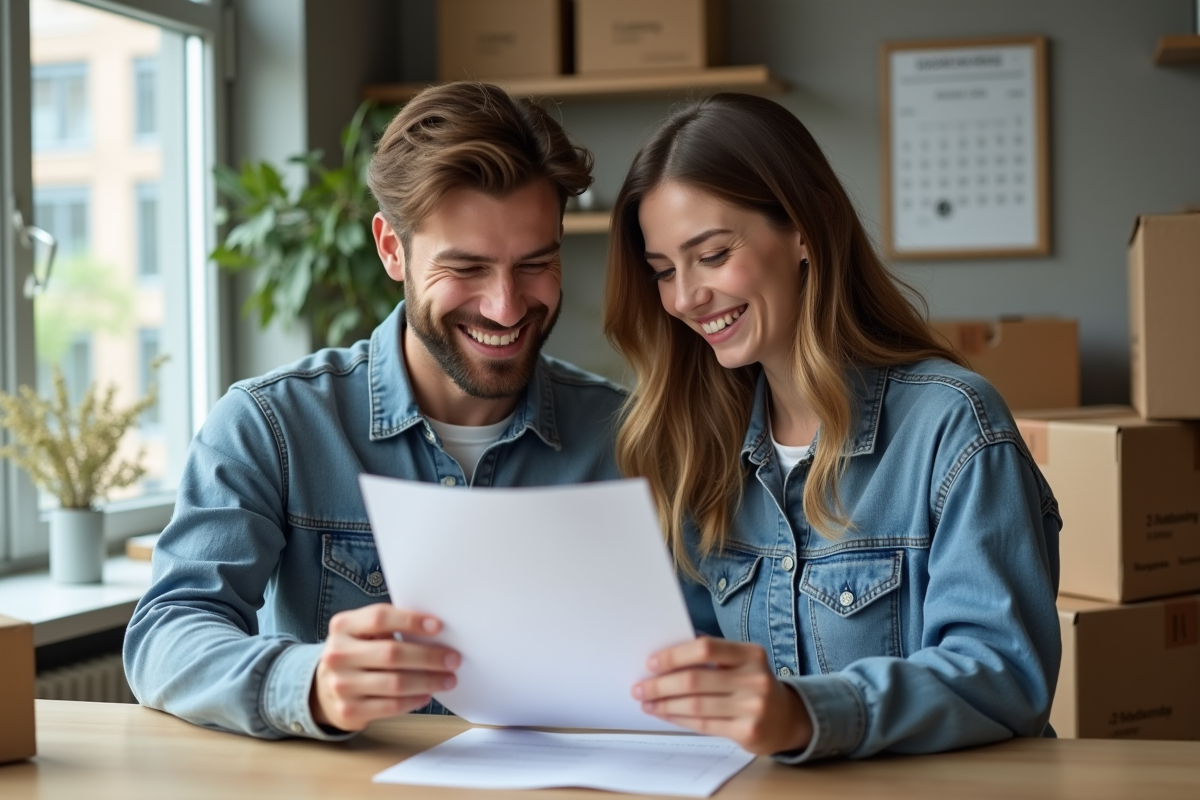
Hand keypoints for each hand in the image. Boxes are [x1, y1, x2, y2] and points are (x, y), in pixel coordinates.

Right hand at [310, 603, 459, 731]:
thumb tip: (435, 630)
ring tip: (447, 679)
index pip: (379, 618)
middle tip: (453, 659)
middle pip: (392, 653)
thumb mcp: (362, 633)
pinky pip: (391, 706)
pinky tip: (427, 694)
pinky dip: (414, 700)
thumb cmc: (356, 654)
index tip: (438, 626)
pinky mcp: (349, 711)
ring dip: (428, 681)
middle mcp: (338, 654)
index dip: (410, 620)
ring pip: (395, 683)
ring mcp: (341, 684)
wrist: (324, 689)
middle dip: (429, 656)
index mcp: (343, 626)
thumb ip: (389, 627)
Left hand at [632, 636, 812, 754]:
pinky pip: (703, 724)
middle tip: (640, 687)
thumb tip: (664, 656)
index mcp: (751, 654)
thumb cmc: (752, 683)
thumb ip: (711, 655)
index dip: (675, 655)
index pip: (706, 648)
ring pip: (696, 705)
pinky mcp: (747, 732)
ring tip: (647, 702)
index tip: (651, 663)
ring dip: (665, 704)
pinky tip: (665, 714)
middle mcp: (755, 679)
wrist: (786, 718)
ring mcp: (753, 707)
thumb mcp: (742, 662)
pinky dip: (678, 719)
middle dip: (661, 684)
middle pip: (695, 680)